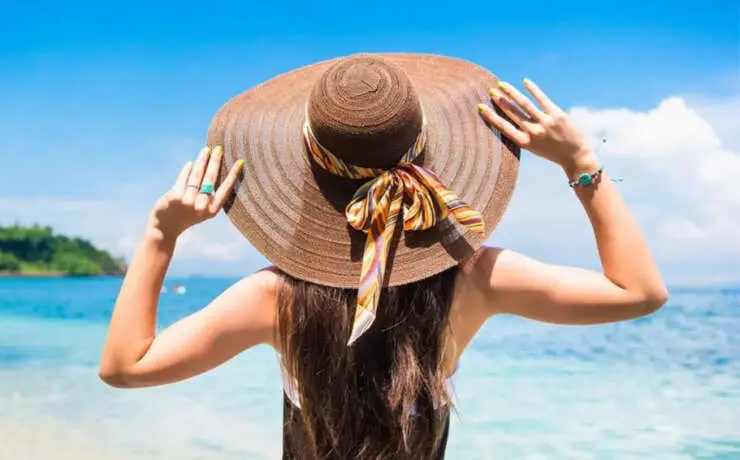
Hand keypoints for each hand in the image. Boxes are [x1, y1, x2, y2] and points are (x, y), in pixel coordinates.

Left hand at [148, 146, 243, 239]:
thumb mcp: (202, 210)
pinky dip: (187, 169)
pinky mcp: (175, 196)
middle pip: (210, 178)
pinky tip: (191, 163)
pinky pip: (184, 178)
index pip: (225, 189)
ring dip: (202, 160)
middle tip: (218, 149)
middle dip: (215, 161)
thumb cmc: (187, 215)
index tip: (240, 162)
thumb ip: (209, 195)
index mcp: (212, 210)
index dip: (233, 174)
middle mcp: (202, 206)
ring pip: (197, 175)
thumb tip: (214, 169)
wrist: (166, 228)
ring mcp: (188, 201)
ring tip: (205, 150)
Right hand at [478, 79, 597, 176]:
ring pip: (524, 104)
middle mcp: (533, 132)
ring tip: (502, 84)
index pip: (503, 127)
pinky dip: (533, 89)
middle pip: (512, 112)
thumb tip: (509, 116)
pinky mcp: (557, 115)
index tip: (481, 107)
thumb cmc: (551, 151)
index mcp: (524, 142)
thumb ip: (522, 133)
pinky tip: (525, 81)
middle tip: (491, 90)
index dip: (491, 116)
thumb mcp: (533, 147)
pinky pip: (542, 99)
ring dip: (511, 92)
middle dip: (500, 100)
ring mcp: (545, 122)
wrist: (574, 156)